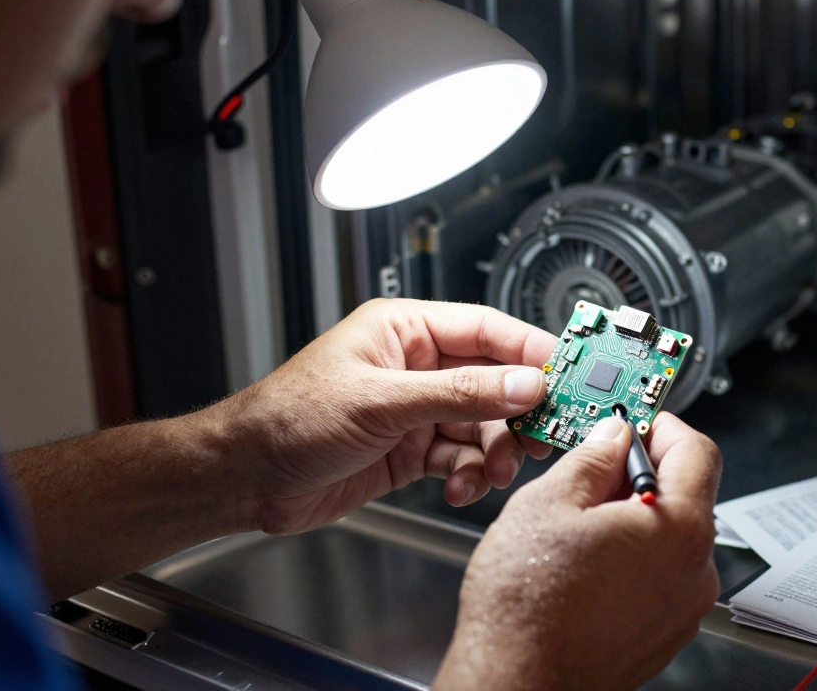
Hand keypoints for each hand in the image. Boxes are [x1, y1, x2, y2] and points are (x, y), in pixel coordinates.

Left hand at [202, 299, 557, 534]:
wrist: (246, 479)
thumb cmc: (287, 418)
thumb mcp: (382, 402)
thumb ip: (458, 393)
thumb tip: (523, 383)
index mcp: (405, 330)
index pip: (487, 330)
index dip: (531, 350)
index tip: (570, 371)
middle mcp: (416, 366)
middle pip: (493, 381)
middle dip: (518, 412)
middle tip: (544, 434)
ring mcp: (415, 410)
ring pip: (482, 425)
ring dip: (495, 450)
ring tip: (494, 470)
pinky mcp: (411, 450)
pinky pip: (461, 457)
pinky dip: (470, 474)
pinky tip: (460, 486)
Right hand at [433, 413, 722, 690]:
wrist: (516, 684)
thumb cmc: (526, 607)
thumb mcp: (548, 503)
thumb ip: (593, 458)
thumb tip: (612, 436)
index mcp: (679, 527)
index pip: (698, 451)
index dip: (663, 426)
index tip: (635, 420)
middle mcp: (695, 571)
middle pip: (687, 495)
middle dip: (643, 472)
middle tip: (596, 468)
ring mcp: (683, 609)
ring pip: (670, 539)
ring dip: (635, 518)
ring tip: (579, 524)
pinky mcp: (664, 635)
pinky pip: (660, 578)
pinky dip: (633, 559)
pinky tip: (585, 564)